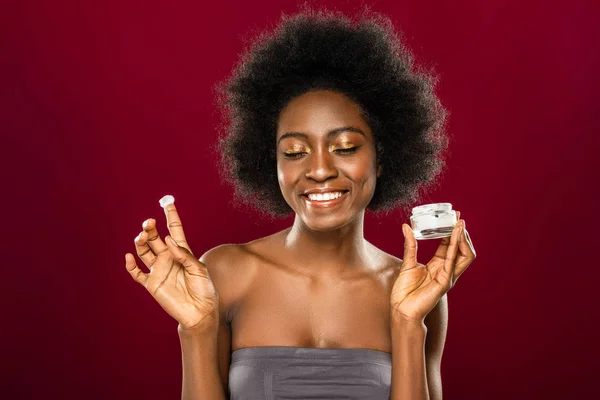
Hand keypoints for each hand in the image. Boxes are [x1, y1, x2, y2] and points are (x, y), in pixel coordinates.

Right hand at [125, 200, 218, 331]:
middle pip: (155, 238)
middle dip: (150, 228)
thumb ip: (184, 255)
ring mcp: (158, 270)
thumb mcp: (199, 269)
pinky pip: (137, 273)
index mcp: (181, 251)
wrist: (200, 312)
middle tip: (149, 223)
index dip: (170, 215)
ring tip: (142, 236)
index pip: (174, 229)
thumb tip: (168, 240)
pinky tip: (130, 257)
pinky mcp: (152, 283)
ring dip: (140, 242)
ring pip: (144, 251)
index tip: (167, 202)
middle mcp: (168, 258)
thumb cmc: (204, 289)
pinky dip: (131, 265)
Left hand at [390, 210, 476, 322]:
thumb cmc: (405, 292)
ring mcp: (448, 277)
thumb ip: (410, 245)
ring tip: (459, 225)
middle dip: (462, 233)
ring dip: (462, 239)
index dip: (453, 231)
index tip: (453, 216)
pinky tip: (453, 237)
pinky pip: (452, 263)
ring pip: (464, 256)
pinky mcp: (444, 282)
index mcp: (439, 265)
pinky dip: (453, 248)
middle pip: (462, 250)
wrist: (401, 310)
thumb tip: (406, 226)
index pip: (450, 245)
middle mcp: (446, 270)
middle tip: (458, 218)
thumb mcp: (407, 263)